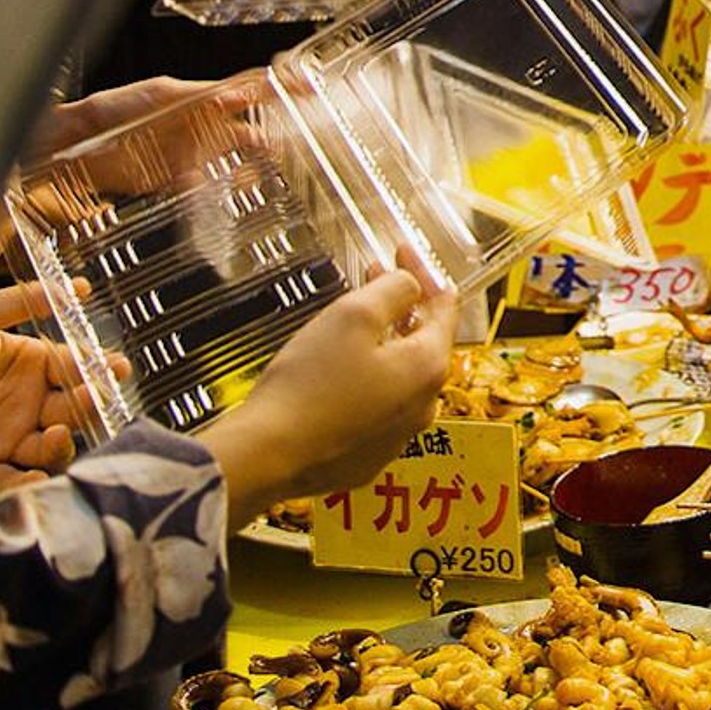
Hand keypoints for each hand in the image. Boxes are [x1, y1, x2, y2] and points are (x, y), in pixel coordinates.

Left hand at [0, 278, 97, 481]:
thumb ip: (19, 301)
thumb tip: (72, 289)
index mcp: (29, 365)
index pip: (74, 367)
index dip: (95, 368)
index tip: (111, 367)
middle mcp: (26, 402)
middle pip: (72, 408)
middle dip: (90, 404)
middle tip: (95, 398)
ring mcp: (8, 435)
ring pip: (51, 446)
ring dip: (62, 442)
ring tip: (57, 432)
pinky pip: (13, 479)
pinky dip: (27, 482)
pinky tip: (33, 473)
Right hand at [212, 265, 460, 513]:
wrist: (267, 456)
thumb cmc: (309, 384)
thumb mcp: (353, 316)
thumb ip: (392, 291)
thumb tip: (411, 286)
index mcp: (427, 369)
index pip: (444, 310)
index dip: (424, 274)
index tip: (405, 251)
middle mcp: (422, 408)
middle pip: (422, 344)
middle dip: (402, 308)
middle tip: (377, 279)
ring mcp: (396, 438)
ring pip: (398, 377)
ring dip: (383, 344)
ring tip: (355, 321)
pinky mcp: (366, 458)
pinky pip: (374, 408)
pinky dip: (365, 380)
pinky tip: (337, 370)